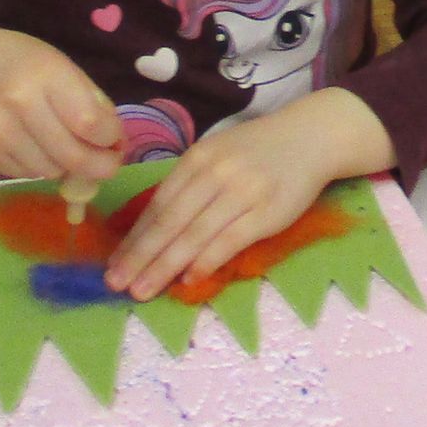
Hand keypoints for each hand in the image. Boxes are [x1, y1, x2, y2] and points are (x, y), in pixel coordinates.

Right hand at [0, 12, 121, 188]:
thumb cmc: (22, 62)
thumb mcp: (62, 65)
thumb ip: (91, 102)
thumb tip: (114, 143)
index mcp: (46, 75)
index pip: (90, 123)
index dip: (111, 139)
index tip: (115, 139)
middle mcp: (19, 104)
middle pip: (73, 156)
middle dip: (99, 167)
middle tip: (106, 162)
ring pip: (51, 172)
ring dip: (67, 167)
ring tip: (66, 147)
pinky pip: (26, 174)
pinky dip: (40, 167)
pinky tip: (38, 147)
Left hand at [106, 89, 390, 300]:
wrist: (312, 137)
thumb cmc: (259, 151)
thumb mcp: (218, 155)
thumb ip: (190, 186)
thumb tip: (154, 229)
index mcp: (198, 158)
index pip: (158, 204)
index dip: (134, 237)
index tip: (114, 263)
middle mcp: (215, 172)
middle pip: (169, 221)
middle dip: (140, 256)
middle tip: (116, 283)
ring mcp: (242, 192)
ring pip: (194, 234)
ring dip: (164, 266)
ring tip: (142, 289)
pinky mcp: (268, 212)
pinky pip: (229, 240)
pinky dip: (206, 261)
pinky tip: (187, 278)